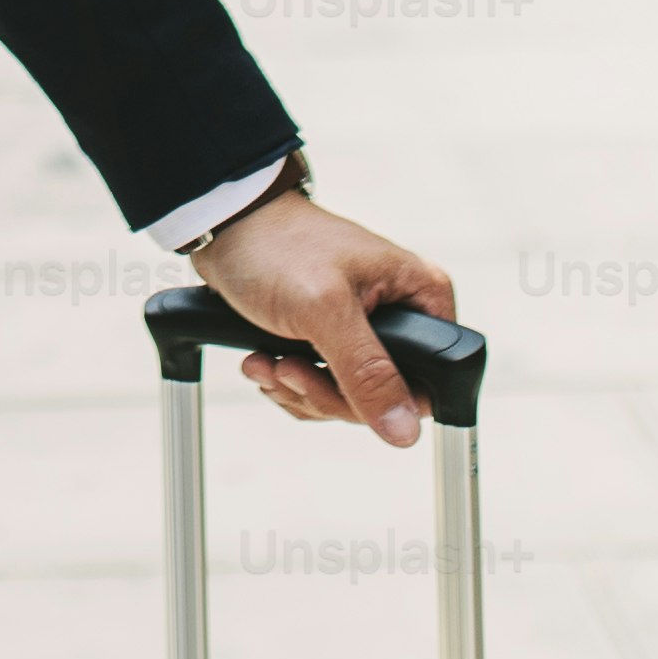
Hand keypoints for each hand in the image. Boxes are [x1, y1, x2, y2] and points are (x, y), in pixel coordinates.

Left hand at [196, 188, 457, 446]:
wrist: (225, 227)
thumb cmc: (276, 246)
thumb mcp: (324, 310)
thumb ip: (367, 372)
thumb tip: (406, 431)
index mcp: (421, 295)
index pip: (432, 380)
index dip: (386, 400)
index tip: (338, 389)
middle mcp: (401, 314)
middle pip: (385, 398)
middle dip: (326, 393)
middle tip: (288, 368)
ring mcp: (365, 330)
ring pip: (349, 399)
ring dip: (300, 388)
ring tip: (268, 361)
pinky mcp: (331, 339)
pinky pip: (322, 389)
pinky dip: (289, 383)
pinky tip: (264, 360)